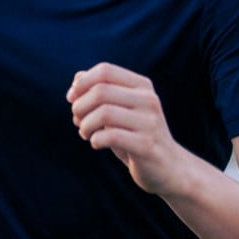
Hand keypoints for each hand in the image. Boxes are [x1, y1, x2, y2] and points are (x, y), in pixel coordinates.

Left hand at [66, 62, 186, 196]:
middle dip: (80, 106)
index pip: (105, 71)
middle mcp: (148, 99)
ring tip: (85, 133)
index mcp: (142, 85)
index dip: (82, 83)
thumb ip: (101, 92)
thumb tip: (77, 79)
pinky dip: (96, 139)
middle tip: (77, 119)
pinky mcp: (146, 145)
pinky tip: (96, 143)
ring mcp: (149, 122)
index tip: (71, 98)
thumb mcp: (120, 110)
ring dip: (85, 124)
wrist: (167, 167)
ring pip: (104, 113)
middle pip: (101, 91)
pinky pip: (111, 136)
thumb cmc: (136, 135)